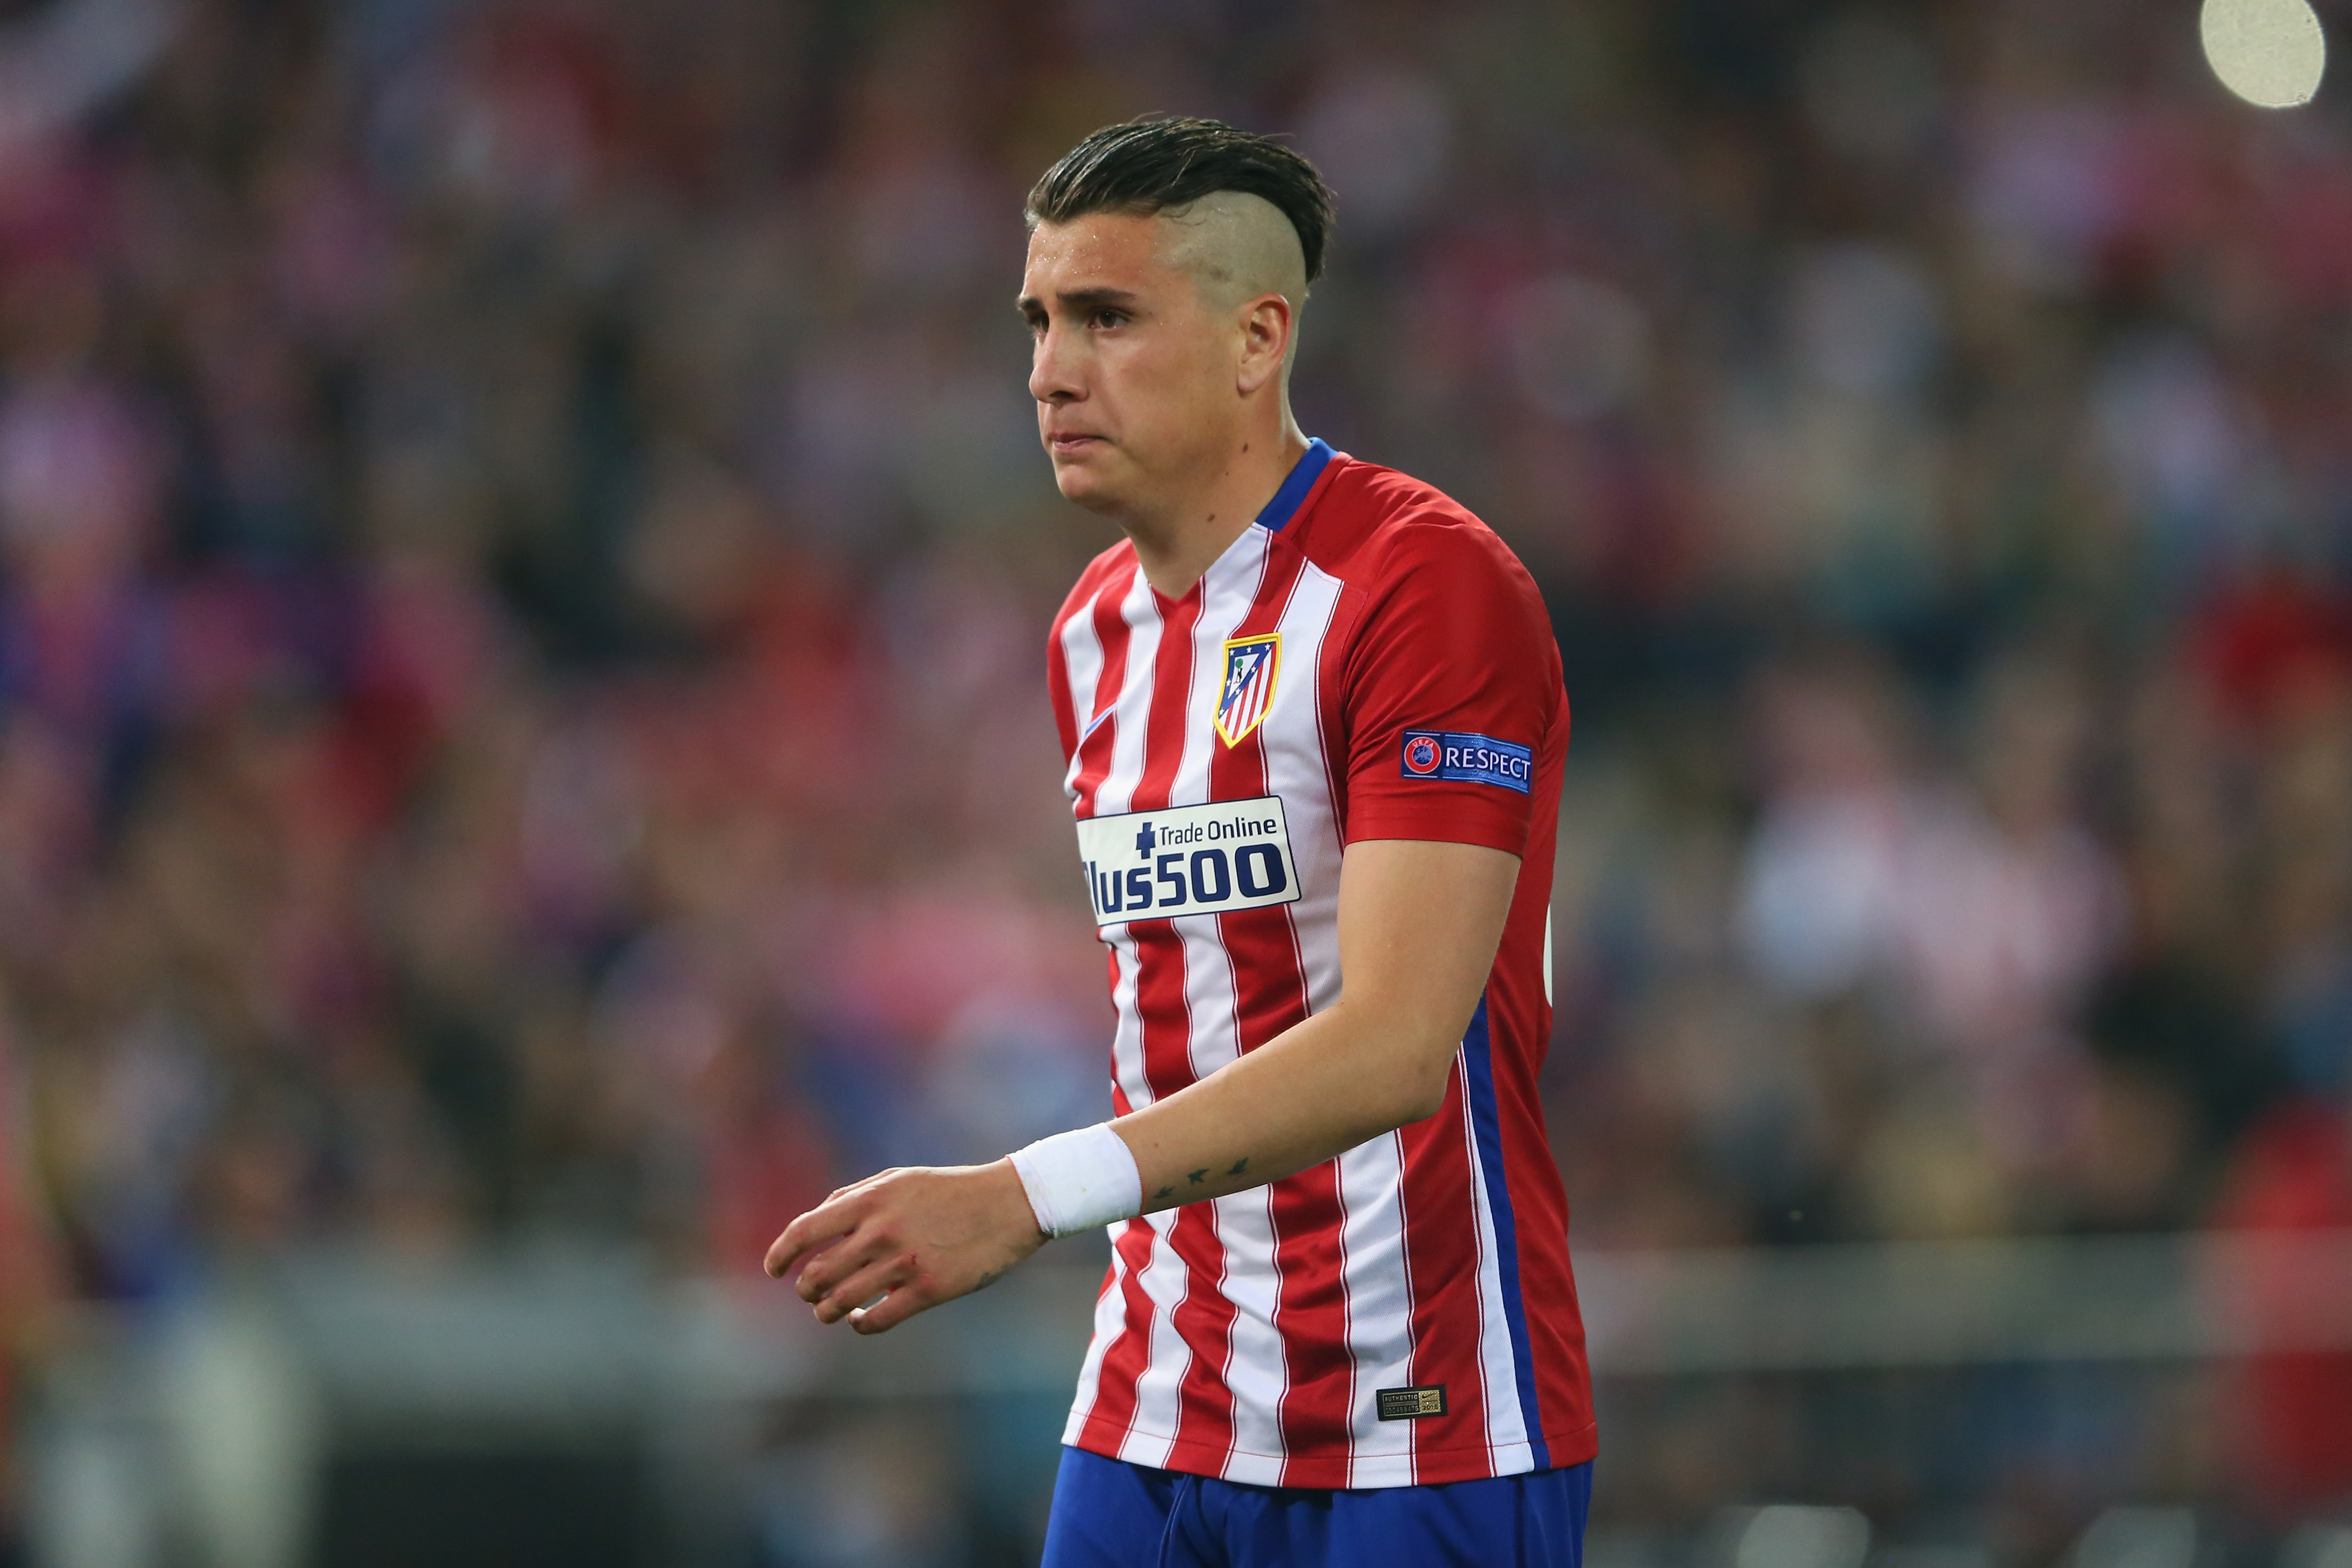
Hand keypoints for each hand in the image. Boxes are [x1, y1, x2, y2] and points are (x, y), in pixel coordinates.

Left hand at [763, 1159, 1049, 1334]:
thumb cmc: (950, 1190)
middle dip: (805, 1291)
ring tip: (832, 1310)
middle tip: (810, 1294)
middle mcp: (880, 1232)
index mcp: (870, 1200)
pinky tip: (863, 1318)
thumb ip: (853, 1197)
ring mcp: (903, 1263)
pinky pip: (875, 1321)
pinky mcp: (928, 1290)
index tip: (773, 1271)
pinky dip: (859, 1324)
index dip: (779, 1254)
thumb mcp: (898, 1179)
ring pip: (839, 1303)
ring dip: (827, 1312)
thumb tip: (813, 1224)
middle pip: (816, 1276)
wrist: (1010, 1203)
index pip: (803, 1231)